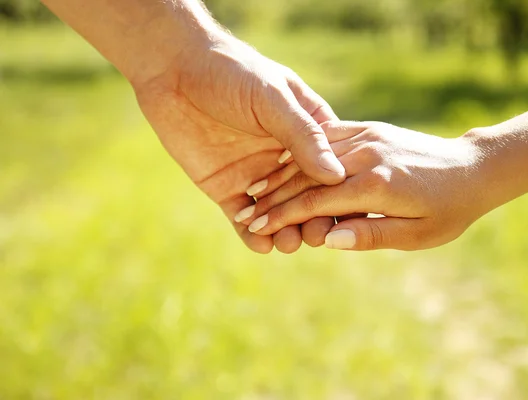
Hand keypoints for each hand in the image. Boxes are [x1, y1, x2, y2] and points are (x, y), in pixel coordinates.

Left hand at [133, 33, 340, 252]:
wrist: (175, 70)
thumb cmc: (232, 73)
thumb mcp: (272, 99)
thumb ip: (302, 135)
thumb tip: (336, 175)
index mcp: (307, 133)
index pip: (332, 169)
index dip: (342, 194)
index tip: (348, 216)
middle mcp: (286, 159)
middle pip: (308, 198)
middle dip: (314, 220)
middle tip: (316, 237)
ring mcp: (257, 176)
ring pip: (279, 213)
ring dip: (286, 231)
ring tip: (287, 242)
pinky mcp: (227, 188)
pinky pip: (243, 218)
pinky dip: (252, 235)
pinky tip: (260, 244)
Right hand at [237, 121, 489, 250]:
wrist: (473, 168)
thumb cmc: (448, 210)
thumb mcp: (416, 235)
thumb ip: (371, 235)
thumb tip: (328, 238)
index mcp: (376, 186)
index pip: (315, 202)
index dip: (282, 217)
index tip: (256, 228)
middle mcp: (367, 156)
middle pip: (306, 177)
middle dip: (273, 197)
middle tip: (246, 213)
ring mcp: (368, 137)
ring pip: (312, 156)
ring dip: (282, 174)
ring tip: (255, 190)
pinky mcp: (370, 129)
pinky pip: (327, 138)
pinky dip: (303, 154)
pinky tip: (285, 163)